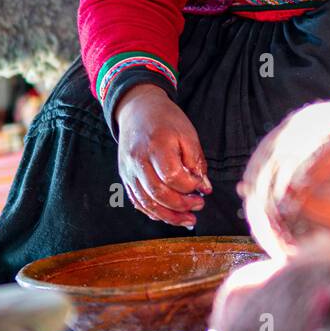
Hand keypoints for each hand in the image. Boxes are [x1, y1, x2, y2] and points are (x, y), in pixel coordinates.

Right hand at [114, 85, 210, 228]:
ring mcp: (129, 170)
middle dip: (180, 206)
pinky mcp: (125, 176)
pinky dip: (153, 212)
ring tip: (187, 220)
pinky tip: (168, 215)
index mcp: (156, 145)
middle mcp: (138, 160)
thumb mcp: (188, 134)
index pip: (172, 176)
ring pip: (146, 202)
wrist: (138, 110)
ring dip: (168, 216)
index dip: (189, 186)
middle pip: (157, 193)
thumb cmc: (166, 120)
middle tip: (198, 207)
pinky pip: (137, 200)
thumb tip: (204, 188)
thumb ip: (196, 162)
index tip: (201, 187)